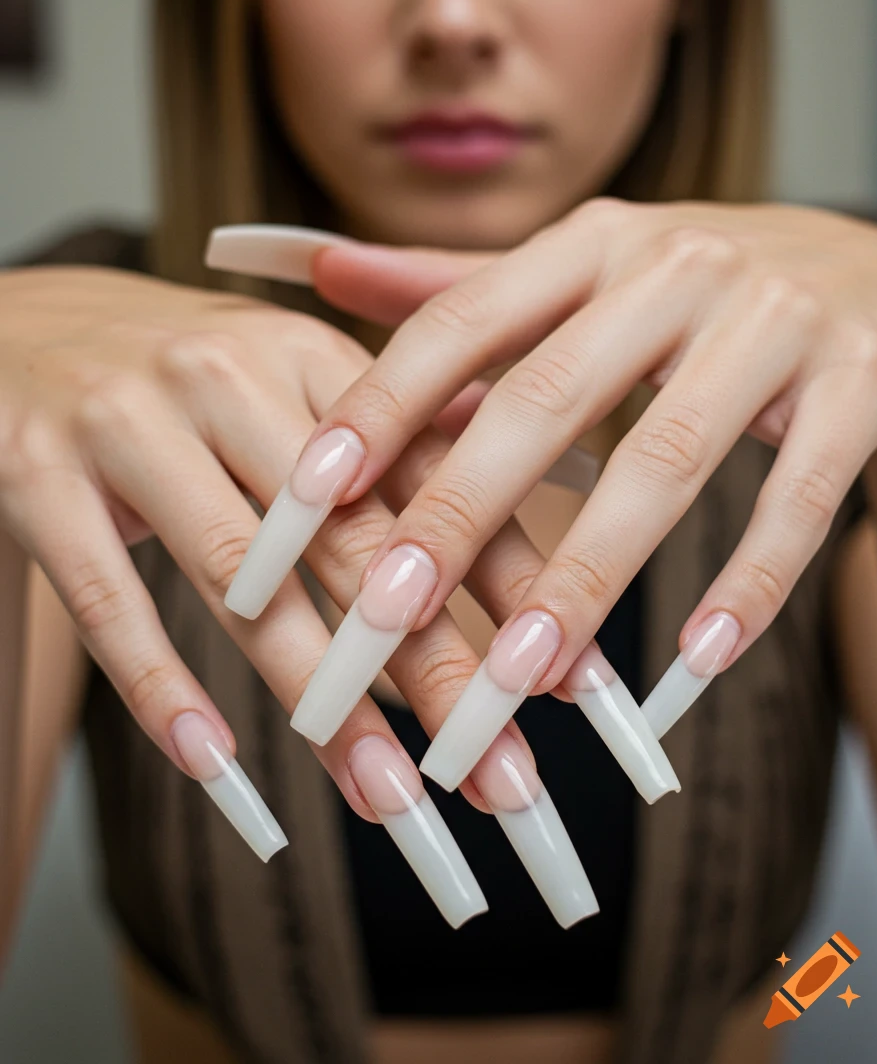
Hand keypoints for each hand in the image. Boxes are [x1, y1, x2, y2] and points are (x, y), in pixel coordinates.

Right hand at [1, 262, 604, 924]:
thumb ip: (404, 445)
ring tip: (389, 797)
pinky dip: (162, 686)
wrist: (24, 327)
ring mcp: (130, 424)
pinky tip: (216, 764)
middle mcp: (228, 378)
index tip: (575, 682)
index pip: (430, 479)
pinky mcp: (41, 475)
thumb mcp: (295, 384)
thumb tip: (543, 521)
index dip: (509, 582)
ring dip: (321, 702)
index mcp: (311, 357)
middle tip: (505, 773)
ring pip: (242, 583)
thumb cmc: (187, 378)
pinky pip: (108, 597)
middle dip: (437, 667)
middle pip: (351, 542)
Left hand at [230, 201, 876, 787]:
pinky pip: (797, 497)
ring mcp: (773, 324)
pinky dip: (746, 584)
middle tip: (383, 618)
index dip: (381, 407)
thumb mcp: (582, 264)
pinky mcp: (861, 382)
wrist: (876, 264)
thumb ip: (455, 283)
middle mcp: (675, 270)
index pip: (462, 321)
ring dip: (584, 578)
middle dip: (456, 515)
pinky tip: (692, 663)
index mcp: (591, 243)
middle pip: (546, 400)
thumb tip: (318, 269)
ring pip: (664, 461)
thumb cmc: (699, 288)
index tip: (305, 497)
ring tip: (516, 677)